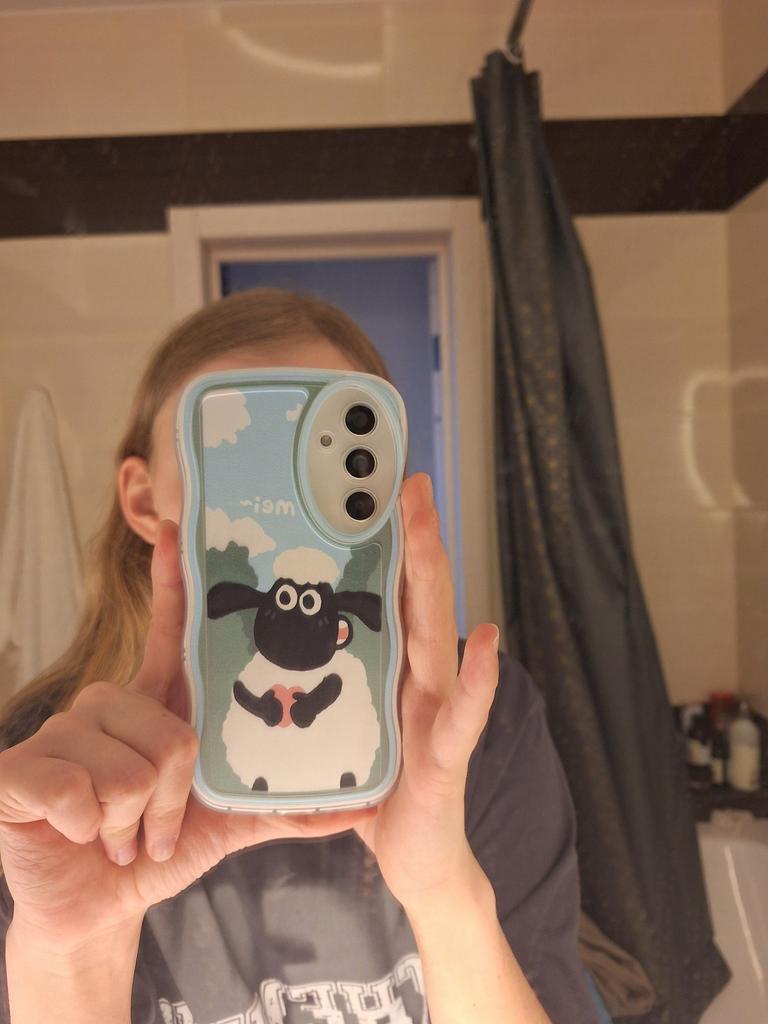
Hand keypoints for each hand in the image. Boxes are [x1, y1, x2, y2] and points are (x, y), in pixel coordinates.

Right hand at [0, 521, 371, 953]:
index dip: (173, 580)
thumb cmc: (156, 845)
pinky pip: (79, 790)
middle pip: (172, 732)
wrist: (94, 908)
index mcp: (156, 704)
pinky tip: (79, 833)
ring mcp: (64, 732)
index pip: (169, 631)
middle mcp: (109, 704)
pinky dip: (92, 829)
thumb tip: (359, 802)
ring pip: (132, 769)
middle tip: (158, 824)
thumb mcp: (225, 822)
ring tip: (121, 831)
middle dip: (174, 799)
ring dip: (136, 821)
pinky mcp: (21, 767)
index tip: (176, 527)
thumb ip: (284, 806)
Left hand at [353, 473, 499, 910]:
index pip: (391, 593)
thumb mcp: (343, 721)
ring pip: (437, 636)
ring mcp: (438, 711)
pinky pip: (463, 713)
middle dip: (413, 539)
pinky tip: (490, 640)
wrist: (417, 857)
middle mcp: (422, 677)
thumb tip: (274, 634)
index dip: (387, 541)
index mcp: (394, 666)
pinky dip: (479, 678)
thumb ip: (323, 678)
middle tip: (407, 483)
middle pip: (417, 597)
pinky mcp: (444, 756)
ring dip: (436, 583)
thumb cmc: (377, 786)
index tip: (377, 488)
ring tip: (430, 535)